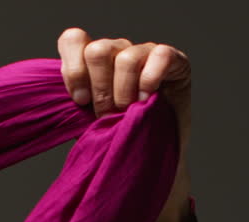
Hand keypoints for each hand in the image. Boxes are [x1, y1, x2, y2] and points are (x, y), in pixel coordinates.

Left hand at [56, 27, 191, 153]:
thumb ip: (79, 102)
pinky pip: (159, 56)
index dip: (73, 70)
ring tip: (128, 112)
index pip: (74, 40)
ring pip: (125, 58)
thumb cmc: (119, 136)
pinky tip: (147, 100)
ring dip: (124, 93)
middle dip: (100, 90)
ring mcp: (145, 52)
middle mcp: (118, 50)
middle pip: (97, 51)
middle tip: (108, 114)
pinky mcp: (174, 60)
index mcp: (93, 61)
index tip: (80, 101)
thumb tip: (74, 96)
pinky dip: (149, 81)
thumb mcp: (90, 121)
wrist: (154, 155)